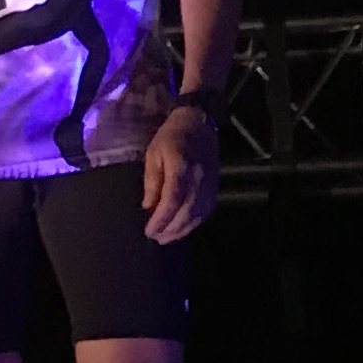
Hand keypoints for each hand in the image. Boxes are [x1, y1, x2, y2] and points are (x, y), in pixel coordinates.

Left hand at [140, 102, 220, 243]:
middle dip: (170, 229)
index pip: (172, 199)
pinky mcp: (215, 187)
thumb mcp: (153, 154)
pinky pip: (206, 211)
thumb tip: (148, 207)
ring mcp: (209, 183)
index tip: (149, 230)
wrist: (199, 124)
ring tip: (166, 238)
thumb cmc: (170, 137)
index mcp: (181, 166)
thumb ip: (152, 181)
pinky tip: (182, 228)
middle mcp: (198, 177)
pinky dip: (194, 223)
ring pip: (198, 214)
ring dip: (182, 230)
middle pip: (186, 211)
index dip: (161, 218)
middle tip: (154, 237)